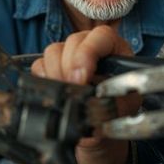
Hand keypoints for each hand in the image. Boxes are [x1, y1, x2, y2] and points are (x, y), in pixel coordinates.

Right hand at [31, 25, 134, 163]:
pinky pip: (39, 65)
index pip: (100, 36)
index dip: (87, 54)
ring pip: (53, 52)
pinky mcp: (51, 67)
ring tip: (67, 93)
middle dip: (70, 68)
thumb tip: (94, 101)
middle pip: (72, 42)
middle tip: (73, 90)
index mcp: (114, 48)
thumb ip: (114, 101)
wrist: (102, 127)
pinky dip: (44, 80)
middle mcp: (91, 45)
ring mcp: (69, 55)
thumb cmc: (117, 110)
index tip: (82, 78)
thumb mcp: (124, 106)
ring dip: (57, 75)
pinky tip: (57, 92)